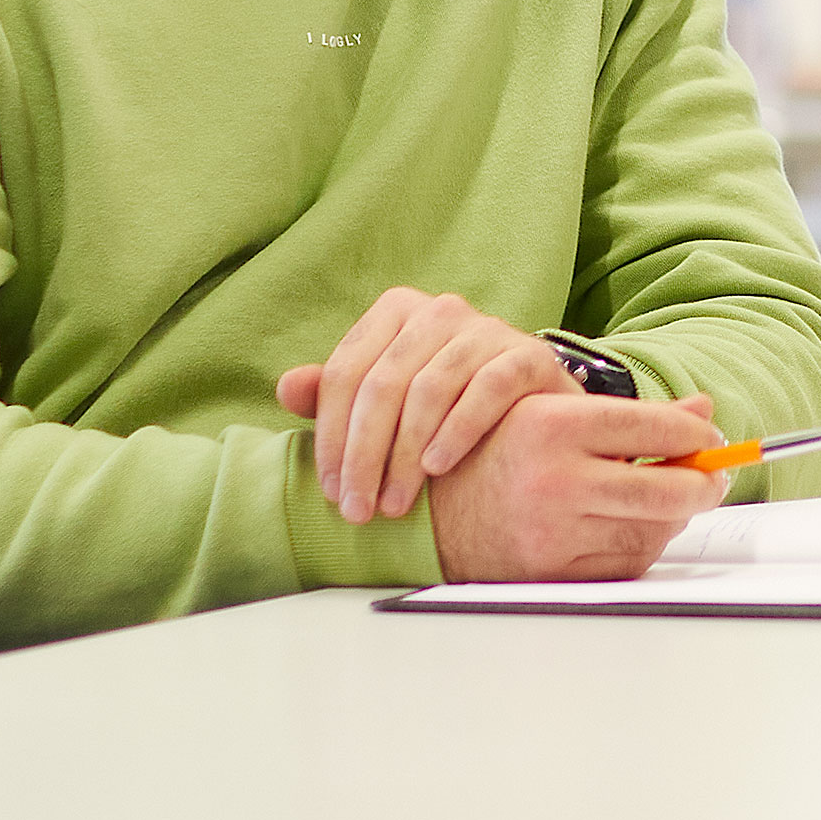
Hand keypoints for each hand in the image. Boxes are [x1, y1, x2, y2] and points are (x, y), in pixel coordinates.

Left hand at [277, 289, 572, 523]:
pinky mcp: (528, 354)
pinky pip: (488, 389)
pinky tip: (438, 467)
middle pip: (383, 384)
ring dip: (405, 455)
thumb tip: (286, 388)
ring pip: (430, 389)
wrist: (534, 408)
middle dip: (364, 455)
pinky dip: (458, 430)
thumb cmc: (446, 407)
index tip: (330, 490)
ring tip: (397, 503)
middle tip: (359, 509)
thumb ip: (337, 394)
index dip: (330, 435)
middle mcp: (439, 310)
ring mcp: (487, 329)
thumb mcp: (387, 399)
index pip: (346, 372)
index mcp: (396, 312)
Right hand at [425, 389, 732, 580]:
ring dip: (672, 518)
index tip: (710, 438)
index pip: (655, 427)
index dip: (697, 434)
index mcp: (553, 426)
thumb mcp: (554, 411)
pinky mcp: (552, 571)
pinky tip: (630, 526)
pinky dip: (641, 545)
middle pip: (666, 489)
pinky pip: (624, 563)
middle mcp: (553, 479)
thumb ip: (631, 414)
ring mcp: (552, 531)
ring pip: (651, 531)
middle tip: (713, 478)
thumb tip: (702, 408)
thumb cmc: (494, 453)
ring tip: (666, 499)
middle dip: (704, 485)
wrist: (431, 511)